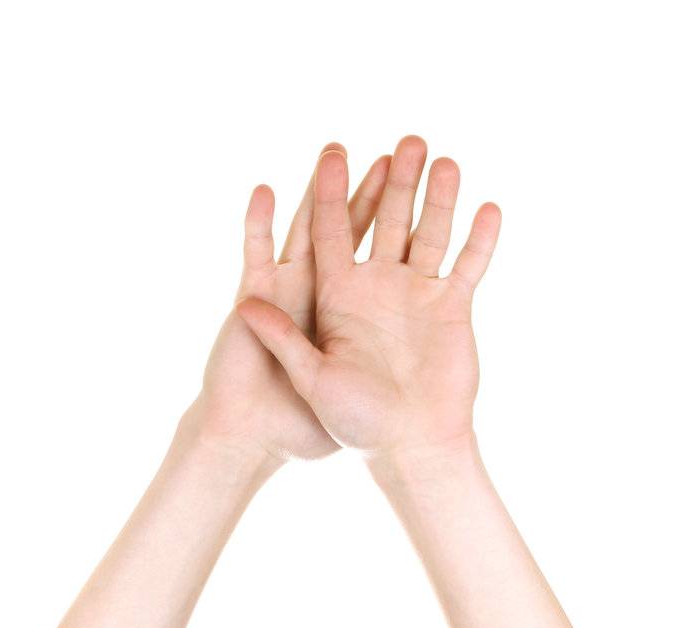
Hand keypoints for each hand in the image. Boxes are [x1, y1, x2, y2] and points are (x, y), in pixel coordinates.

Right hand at [187, 144, 391, 466]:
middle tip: (414, 140)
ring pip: (320, 228)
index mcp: (370, 303)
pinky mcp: (259, 300)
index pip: (396, 251)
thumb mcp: (372, 379)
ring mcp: (300, 291)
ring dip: (339, 190)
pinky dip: (256, 226)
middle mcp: (345, 291)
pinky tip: (264, 193)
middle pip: (374, 225)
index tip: (419, 177)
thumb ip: (393, 343)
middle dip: (393, 184)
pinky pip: (256, 254)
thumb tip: (406, 333)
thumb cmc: (353, 424)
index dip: (408, 214)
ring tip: (349, 147)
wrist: (278, 440)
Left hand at [233, 135, 500, 463]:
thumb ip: (281, 337)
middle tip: (405, 142)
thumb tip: (242, 303)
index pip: (330, 230)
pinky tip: (487, 208)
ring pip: (428, 234)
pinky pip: (467, 266)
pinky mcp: (451, 309)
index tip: (332, 151)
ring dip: (437, 199)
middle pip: (384, 221)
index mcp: (339, 296)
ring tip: (445, 162)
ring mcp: (416, 295)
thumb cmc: (357, 423)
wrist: (409, 448)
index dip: (329, 191)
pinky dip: (478, 240)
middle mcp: (377, 287)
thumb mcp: (311, 378)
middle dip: (393, 182)